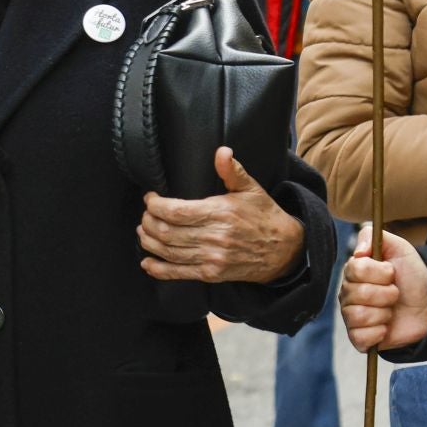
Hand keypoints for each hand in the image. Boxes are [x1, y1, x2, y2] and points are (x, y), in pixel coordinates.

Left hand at [138, 148, 304, 283]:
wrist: (283, 250)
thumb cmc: (264, 216)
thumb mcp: (251, 189)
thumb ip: (232, 171)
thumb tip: (222, 152)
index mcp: (221, 213)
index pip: (177, 211)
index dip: (156, 205)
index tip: (150, 198)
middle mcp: (215, 238)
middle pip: (168, 232)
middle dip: (149, 222)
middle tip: (145, 214)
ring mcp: (212, 258)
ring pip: (170, 252)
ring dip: (149, 242)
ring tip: (143, 231)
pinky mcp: (212, 275)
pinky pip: (180, 274)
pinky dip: (159, 270)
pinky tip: (148, 262)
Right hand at [340, 224, 426, 352]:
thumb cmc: (413, 275)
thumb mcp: (398, 247)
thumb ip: (371, 236)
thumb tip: (357, 251)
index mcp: (354, 272)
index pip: (356, 270)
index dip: (379, 272)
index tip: (392, 273)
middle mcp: (349, 294)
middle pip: (357, 294)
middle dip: (385, 294)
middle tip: (396, 293)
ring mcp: (353, 316)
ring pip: (357, 316)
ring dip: (383, 313)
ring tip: (392, 310)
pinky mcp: (361, 338)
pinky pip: (359, 338)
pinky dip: (377, 333)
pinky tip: (386, 327)